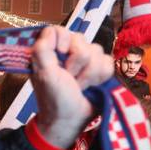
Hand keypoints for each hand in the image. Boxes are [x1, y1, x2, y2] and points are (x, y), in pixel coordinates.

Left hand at [31, 26, 112, 148]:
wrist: (72, 119)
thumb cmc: (54, 99)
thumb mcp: (43, 74)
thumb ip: (42, 50)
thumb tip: (50, 31)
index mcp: (49, 51)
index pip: (59, 30)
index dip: (63, 42)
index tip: (60, 56)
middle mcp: (66, 52)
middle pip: (80, 39)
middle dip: (77, 63)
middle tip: (69, 78)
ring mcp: (85, 60)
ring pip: (97, 50)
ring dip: (88, 73)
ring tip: (79, 85)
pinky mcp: (100, 68)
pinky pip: (108, 61)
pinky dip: (100, 76)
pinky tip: (91, 86)